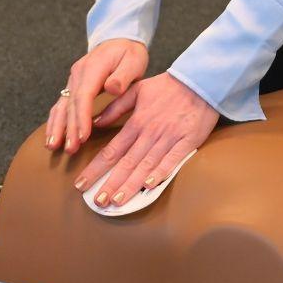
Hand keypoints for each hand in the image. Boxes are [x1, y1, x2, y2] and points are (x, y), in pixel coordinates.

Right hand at [44, 38, 147, 154]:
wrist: (119, 40)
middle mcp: (77, 74)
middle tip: (70, 149)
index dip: (82, 118)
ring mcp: (73, 80)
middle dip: (69, 129)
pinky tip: (52, 136)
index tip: (83, 137)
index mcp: (93, 68)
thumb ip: (123, 75)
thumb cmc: (128, 53)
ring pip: (61, 106)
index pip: (84, 96)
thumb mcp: (133, 60)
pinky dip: (55, 121)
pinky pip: (61, 105)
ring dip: (57, 127)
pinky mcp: (73, 86)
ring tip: (53, 146)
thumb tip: (112, 88)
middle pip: (70, 104)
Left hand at [71, 72, 217, 207]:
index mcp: (137, 122)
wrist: (200, 81)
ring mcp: (169, 138)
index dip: (95, 168)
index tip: (81, 184)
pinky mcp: (187, 142)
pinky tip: (149, 187)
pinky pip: (172, 160)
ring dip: (131, 184)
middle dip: (110, 184)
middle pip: (126, 162)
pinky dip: (161, 173)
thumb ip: (116, 107)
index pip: (112, 150)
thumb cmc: (167, 86)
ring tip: (118, 201)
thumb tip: (96, 123)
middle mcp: (150, 133)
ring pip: (146, 165)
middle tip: (98, 202)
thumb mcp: (137, 90)